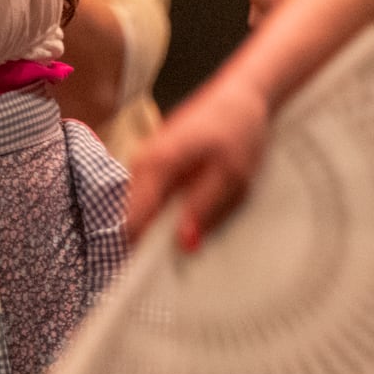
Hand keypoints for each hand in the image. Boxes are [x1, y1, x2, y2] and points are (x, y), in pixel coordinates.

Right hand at [121, 75, 271, 249]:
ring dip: (161, 226)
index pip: (132, 220)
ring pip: (143, 208)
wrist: (241, 94)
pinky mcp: (156, 161)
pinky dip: (166, 211)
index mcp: (157, 164)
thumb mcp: (232, 176)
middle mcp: (143, 161)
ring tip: (190, 238)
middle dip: (153, 241)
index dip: (140, 252)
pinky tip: (190, 214)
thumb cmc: (239, 130)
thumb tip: (183, 244)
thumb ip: (204, 209)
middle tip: (183, 261)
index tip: (155, 279)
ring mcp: (147, 160)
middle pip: (133, 217)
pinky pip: (153, 196)